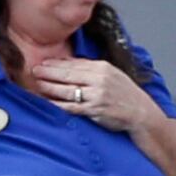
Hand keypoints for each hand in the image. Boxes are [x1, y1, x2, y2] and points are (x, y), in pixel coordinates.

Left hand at [29, 56, 153, 134]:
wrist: (141, 112)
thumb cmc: (125, 93)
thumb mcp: (111, 74)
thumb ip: (91, 70)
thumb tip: (68, 65)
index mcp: (103, 68)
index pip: (75, 63)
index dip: (56, 63)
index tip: (43, 62)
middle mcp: (99, 79)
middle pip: (68, 74)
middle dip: (49, 72)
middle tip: (34, 70)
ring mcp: (97, 95)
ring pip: (67, 90)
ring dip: (50, 87)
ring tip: (37, 84)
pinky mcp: (95, 110)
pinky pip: (72, 107)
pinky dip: (58, 104)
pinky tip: (48, 102)